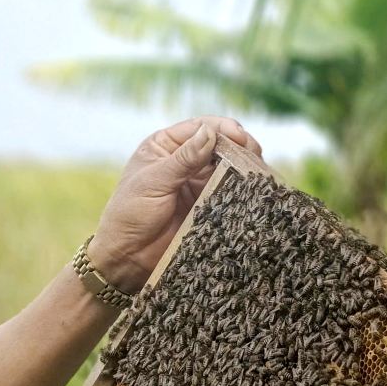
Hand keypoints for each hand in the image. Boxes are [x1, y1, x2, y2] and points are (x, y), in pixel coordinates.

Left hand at [89, 116, 261, 292]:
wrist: (127, 257)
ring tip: (259, 171)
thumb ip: (183, 159)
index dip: (222, 129)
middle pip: (220, 144)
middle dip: (239, 146)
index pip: (199, 128)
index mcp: (165, 146)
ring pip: (230, 167)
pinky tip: (256, 188)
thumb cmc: (129, 214)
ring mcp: (198, 182)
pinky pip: (231, 192)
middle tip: (254, 153)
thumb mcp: (154, 182)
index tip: (240, 136)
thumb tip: (210, 133)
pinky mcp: (209, 204)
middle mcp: (184, 160)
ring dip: (245, 167)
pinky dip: (244, 188)